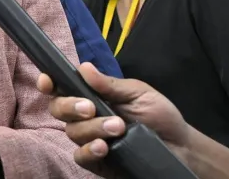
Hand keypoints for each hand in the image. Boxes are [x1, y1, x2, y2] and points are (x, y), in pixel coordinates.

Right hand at [36, 63, 192, 177]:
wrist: (180, 146)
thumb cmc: (159, 115)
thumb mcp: (138, 93)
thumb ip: (110, 85)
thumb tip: (84, 67)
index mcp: (91, 95)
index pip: (62, 87)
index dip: (49, 83)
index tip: (47, 81)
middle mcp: (85, 117)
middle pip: (58, 109)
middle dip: (70, 106)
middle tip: (90, 107)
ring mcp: (88, 139)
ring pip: (72, 132)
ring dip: (92, 128)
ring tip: (118, 128)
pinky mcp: (96, 161)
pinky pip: (80, 156)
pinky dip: (89, 150)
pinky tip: (104, 147)